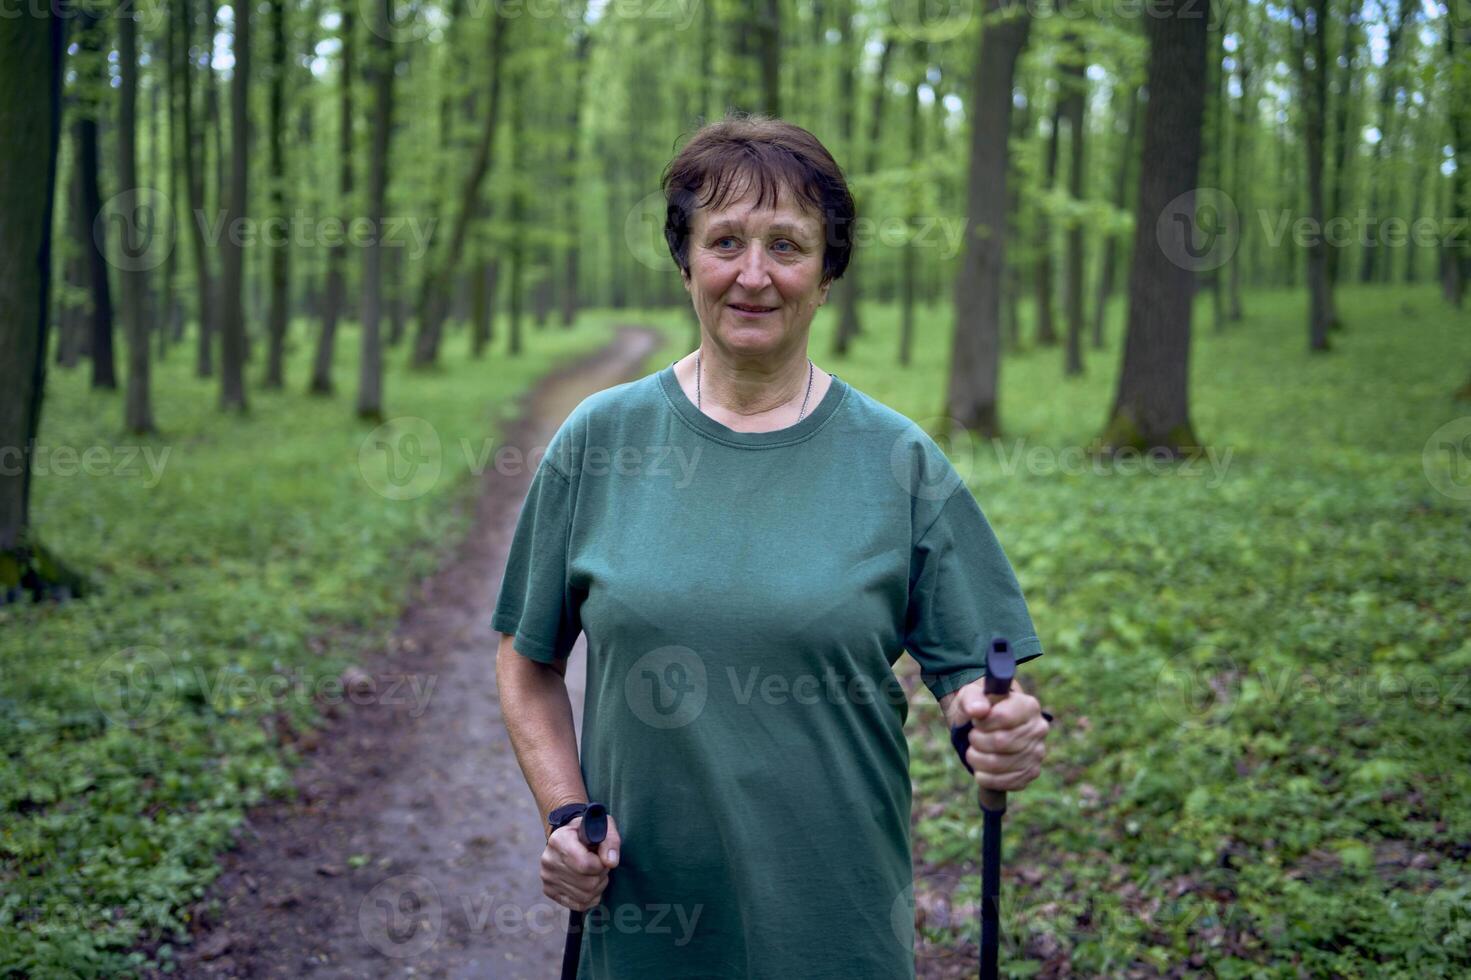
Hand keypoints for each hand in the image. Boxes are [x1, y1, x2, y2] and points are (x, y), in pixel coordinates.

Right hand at [541, 812, 620, 911]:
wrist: (568, 838)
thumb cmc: (587, 832)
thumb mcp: (602, 827)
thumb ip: (610, 842)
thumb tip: (611, 862)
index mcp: (559, 840)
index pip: (586, 865)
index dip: (602, 865)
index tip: (603, 857)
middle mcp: (549, 860)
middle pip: (588, 883)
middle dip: (601, 876)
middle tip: (600, 865)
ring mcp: (547, 877)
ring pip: (585, 896)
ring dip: (597, 887)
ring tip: (595, 873)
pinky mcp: (549, 891)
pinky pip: (578, 904)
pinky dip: (590, 898)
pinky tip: (590, 885)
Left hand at [949, 677, 1048, 792]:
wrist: (989, 727)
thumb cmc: (981, 708)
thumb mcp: (972, 695)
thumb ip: (972, 699)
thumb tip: (977, 710)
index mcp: (1028, 706)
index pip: (1003, 716)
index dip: (982, 722)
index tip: (975, 721)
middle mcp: (1039, 729)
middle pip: (1000, 741)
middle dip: (977, 741)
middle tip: (972, 737)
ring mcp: (1037, 753)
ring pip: (999, 764)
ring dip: (977, 759)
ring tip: (973, 751)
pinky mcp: (1031, 773)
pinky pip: (1005, 782)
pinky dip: (986, 778)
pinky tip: (980, 769)